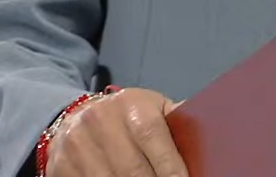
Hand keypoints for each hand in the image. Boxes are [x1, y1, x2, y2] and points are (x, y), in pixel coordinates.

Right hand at [46, 87, 186, 176]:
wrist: (76, 116)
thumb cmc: (128, 116)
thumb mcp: (153, 108)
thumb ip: (177, 121)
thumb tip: (214, 134)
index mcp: (130, 106)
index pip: (153, 140)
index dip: (171, 169)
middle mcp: (100, 122)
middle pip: (132, 171)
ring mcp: (77, 146)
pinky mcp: (61, 167)